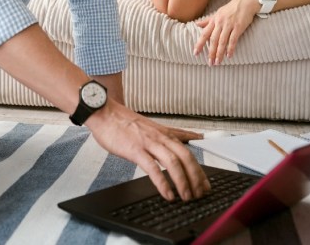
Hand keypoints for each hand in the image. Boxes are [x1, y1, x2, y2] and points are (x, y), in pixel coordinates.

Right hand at [86, 101, 209, 201]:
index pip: (188, 151)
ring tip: (186, 197)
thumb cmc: (125, 122)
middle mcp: (160, 138)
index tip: (206, 184)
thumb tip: (191, 135)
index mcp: (165, 134)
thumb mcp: (153, 126)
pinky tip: (167, 194)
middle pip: (186, 157)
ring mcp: (148, 143)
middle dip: (196, 178)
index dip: (199, 169)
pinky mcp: (135, 150)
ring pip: (173, 162)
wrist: (104, 112)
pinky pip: (152, 168)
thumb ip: (172, 133)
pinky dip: (162, 182)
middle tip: (200, 194)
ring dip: (182, 182)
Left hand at [193, 0, 255, 64]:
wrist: (245, 1)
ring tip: (218, 62)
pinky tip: (229, 56)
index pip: (204, 34)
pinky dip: (230, 48)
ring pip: (222, 41)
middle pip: (213, 39)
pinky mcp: (238, 26)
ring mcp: (229, 24)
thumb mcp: (218, 13)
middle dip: (210, 52)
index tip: (195, 53)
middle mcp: (220, 22)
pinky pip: (233, 39)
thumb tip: (196, 24)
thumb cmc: (231, 8)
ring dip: (219, 53)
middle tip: (209, 63)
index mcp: (214, 20)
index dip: (199, 44)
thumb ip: (208, 20)